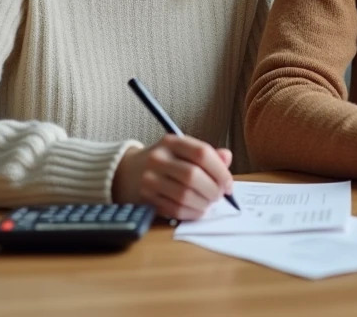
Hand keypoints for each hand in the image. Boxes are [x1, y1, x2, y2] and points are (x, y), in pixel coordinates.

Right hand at [112, 135, 233, 219]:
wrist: (128, 172)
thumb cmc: (165, 162)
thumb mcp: (183, 151)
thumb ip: (207, 155)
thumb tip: (226, 158)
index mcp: (171, 142)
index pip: (201, 153)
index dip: (220, 171)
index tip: (228, 184)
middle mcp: (158, 158)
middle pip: (193, 176)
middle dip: (213, 190)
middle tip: (219, 196)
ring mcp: (150, 179)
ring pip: (184, 195)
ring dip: (203, 203)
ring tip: (209, 203)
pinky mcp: (146, 198)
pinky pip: (174, 209)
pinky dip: (191, 213)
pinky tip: (197, 211)